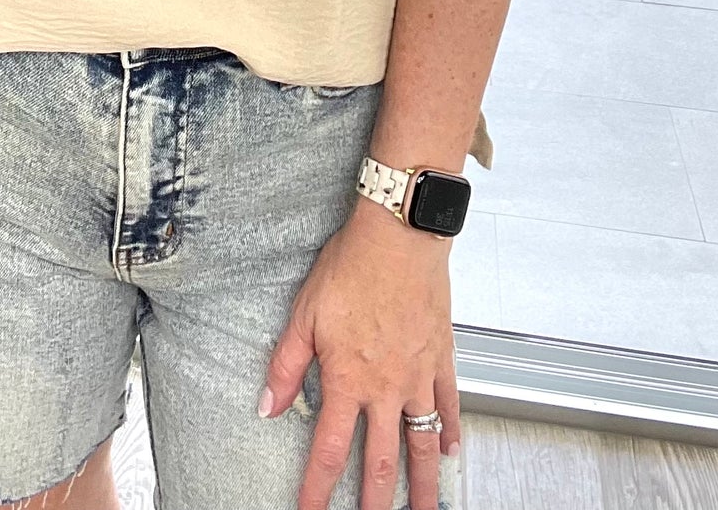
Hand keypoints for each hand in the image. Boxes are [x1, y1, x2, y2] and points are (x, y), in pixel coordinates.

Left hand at [259, 198, 459, 509]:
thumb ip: (286, 364)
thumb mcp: (305, 313)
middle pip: (379, 462)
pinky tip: (449, 449)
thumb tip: (268, 406)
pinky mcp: (441, 358)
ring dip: (423, 484)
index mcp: (348, 380)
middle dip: (375, 504)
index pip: (327, 450)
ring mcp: (419, 376)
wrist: (400, 235)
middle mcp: (386, 388)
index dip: (316, 490)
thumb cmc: (352, 265)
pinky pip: (448, 405)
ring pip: (421, 444)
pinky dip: (449, 430)